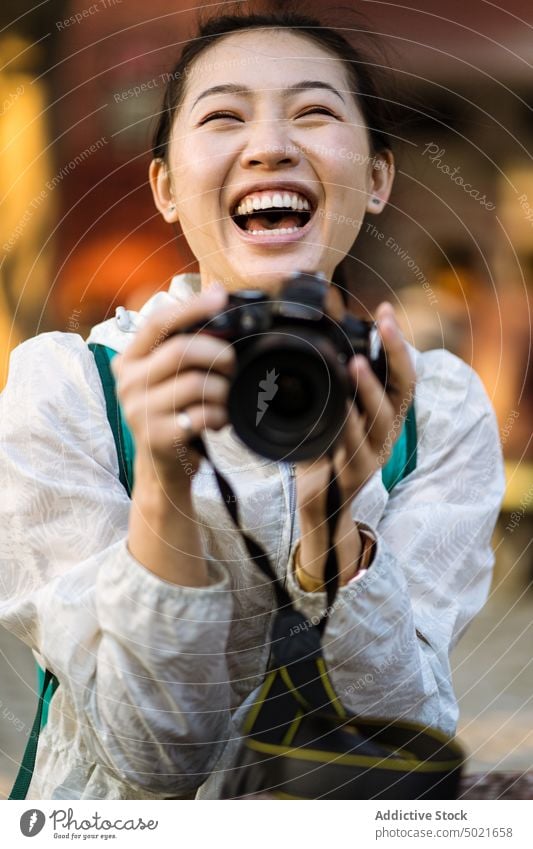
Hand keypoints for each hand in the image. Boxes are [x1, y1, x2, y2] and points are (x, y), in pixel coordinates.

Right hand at [111, 286, 234, 494]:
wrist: (163, 469)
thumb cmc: (173, 414)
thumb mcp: (170, 377)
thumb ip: (185, 344)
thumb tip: (218, 296)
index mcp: (129, 360)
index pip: (158, 322)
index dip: (192, 306)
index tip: (220, 296)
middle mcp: (127, 383)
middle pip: (181, 350)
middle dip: (217, 354)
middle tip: (231, 365)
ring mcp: (138, 411)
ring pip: (196, 384)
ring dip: (222, 391)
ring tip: (223, 400)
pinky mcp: (156, 437)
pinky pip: (201, 415)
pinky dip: (219, 416)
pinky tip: (217, 421)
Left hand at [295, 302, 415, 586]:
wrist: (319, 500)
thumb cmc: (324, 449)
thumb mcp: (331, 409)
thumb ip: (333, 379)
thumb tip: (319, 336)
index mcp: (384, 410)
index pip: (401, 371)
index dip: (397, 341)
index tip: (385, 310)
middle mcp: (387, 429)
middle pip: (403, 389)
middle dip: (396, 353)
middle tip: (384, 324)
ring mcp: (374, 453)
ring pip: (382, 418)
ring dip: (370, 389)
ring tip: (357, 364)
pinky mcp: (356, 474)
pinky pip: (354, 447)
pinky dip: (348, 427)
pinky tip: (341, 410)